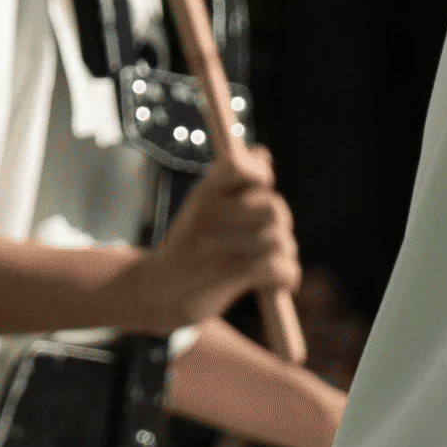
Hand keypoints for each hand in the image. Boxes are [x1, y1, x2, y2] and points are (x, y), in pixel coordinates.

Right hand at [126, 139, 295, 331]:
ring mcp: (212, 244)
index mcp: (205, 192)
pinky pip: (275, 267)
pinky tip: (285, 281)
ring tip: (275, 262)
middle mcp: (207, 213)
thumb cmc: (192, 245)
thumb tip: (262, 154)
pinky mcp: (222, 275)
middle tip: (275, 238)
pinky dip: (288, 275)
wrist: (158, 291)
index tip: (261, 190)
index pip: (239, 166)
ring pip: (278, 240)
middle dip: (283, 224)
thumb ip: (234, 178)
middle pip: (273, 207)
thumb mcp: (204, 204)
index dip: (260, 175)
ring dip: (286, 254)